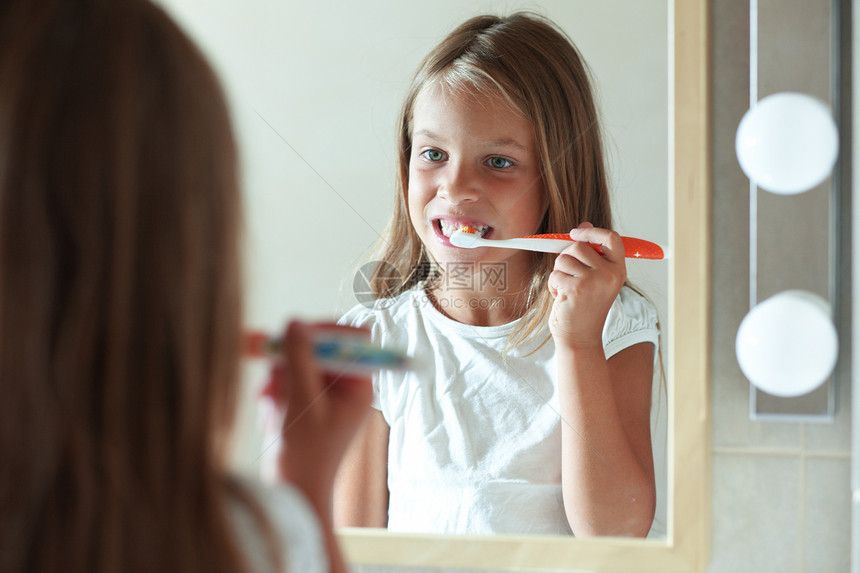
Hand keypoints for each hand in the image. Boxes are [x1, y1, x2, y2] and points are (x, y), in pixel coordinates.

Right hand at [267, 321, 373, 508]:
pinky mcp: (304, 399)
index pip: (352, 337)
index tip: (297, 332)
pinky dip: (275, 392)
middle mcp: (346, 385)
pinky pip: (286, 378)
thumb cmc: (304, 454)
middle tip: (273, 377)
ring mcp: (324, 392)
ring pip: (298, 361)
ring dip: (279, 379)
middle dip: (292, 362)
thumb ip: (299, 360)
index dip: (325, 330)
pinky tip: (269, 413)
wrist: (290, 491)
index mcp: (359, 385)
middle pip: (319, 347)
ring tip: (271, 403)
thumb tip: (295, 322)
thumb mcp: (301, 401)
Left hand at [547, 223, 626, 349]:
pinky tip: (562, 298)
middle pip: (579, 246)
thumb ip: (591, 253)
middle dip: (567, 258)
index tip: (576, 233)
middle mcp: (610, 274)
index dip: (592, 232)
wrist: (580, 339)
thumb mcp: (594, 278)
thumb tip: (584, 225)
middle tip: (570, 278)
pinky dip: (553, 285)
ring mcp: (593, 281)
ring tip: (567, 290)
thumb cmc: (584, 307)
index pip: (611, 238)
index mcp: (618, 270)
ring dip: (559, 273)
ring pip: (563, 259)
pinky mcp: (576, 289)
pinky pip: (555, 274)